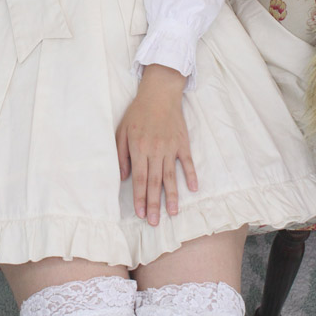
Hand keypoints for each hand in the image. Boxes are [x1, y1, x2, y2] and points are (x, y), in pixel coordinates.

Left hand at [115, 64, 197, 225]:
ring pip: (171, 176)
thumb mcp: (122, 130)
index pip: (139, 178)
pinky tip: (193, 189)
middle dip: (154, 204)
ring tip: (172, 213)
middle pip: (154, 182)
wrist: (159, 93)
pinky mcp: (182, 142)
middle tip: (155, 222)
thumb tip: (124, 178)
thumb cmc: (138, 112)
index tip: (140, 214)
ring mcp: (170, 147)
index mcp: (139, 147)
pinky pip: (187, 162)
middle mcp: (155, 150)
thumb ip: (121, 154)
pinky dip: (191, 175)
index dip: (140, 197)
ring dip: (172, 196)